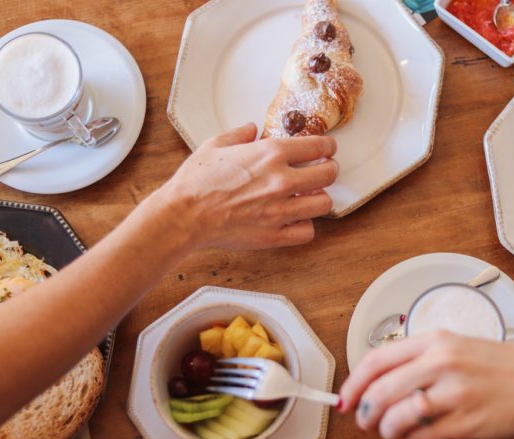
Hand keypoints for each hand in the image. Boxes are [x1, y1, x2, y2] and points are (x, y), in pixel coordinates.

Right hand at [154, 122, 338, 249]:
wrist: (184, 215)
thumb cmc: (196, 182)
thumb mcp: (216, 145)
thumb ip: (239, 134)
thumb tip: (251, 128)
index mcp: (271, 153)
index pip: (318, 146)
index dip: (327, 147)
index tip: (326, 150)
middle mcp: (282, 180)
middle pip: (329, 174)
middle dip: (329, 170)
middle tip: (323, 172)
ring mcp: (281, 210)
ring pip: (324, 204)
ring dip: (319, 199)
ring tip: (309, 197)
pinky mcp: (275, 235)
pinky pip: (307, 232)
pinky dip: (304, 226)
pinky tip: (294, 220)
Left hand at [338, 331, 513, 438]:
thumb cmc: (501, 366)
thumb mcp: (456, 345)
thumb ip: (419, 358)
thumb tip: (379, 379)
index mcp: (435, 340)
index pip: (377, 359)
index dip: (354, 382)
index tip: (345, 397)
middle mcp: (441, 363)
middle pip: (380, 391)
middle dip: (364, 412)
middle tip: (363, 421)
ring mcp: (453, 394)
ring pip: (396, 417)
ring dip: (385, 430)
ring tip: (390, 431)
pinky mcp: (465, 422)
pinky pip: (421, 436)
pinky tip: (417, 436)